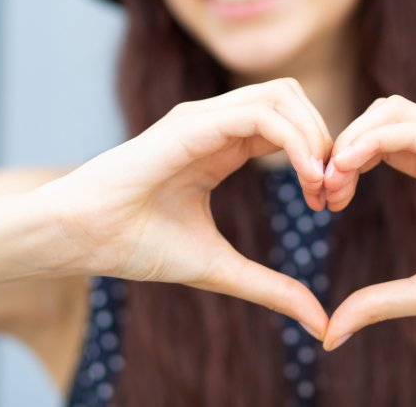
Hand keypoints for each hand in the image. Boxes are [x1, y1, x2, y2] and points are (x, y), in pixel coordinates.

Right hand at [31, 78, 331, 337]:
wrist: (82, 238)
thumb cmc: (137, 247)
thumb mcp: (219, 268)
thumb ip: (269, 286)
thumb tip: (319, 320)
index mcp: (222, 146)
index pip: (289, 125)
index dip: (320, 157)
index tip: (330, 204)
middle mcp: (215, 123)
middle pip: (294, 100)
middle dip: (326, 141)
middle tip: (333, 194)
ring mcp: (202, 118)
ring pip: (283, 95)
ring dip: (315, 136)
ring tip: (320, 186)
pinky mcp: (191, 124)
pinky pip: (260, 113)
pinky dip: (295, 139)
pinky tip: (306, 178)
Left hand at [321, 95, 415, 349]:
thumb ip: (381, 302)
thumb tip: (332, 331)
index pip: (380, 142)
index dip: (345, 163)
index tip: (325, 200)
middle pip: (380, 117)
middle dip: (342, 144)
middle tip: (322, 186)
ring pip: (391, 112)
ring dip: (352, 138)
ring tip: (332, 177)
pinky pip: (412, 130)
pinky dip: (372, 141)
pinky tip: (347, 167)